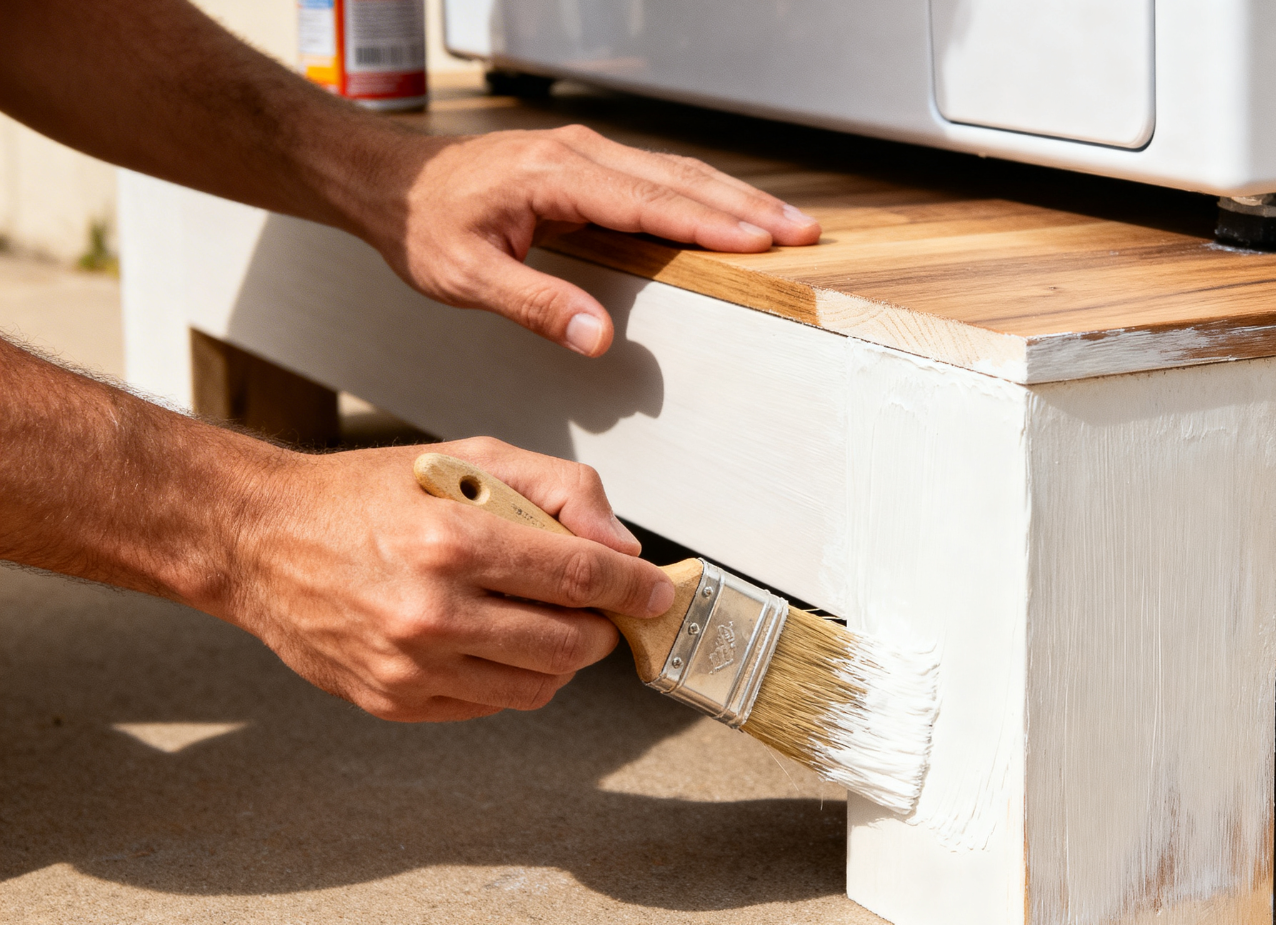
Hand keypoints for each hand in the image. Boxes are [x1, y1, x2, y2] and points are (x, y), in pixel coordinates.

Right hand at [224, 437, 673, 721]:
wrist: (261, 540)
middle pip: (568, 645)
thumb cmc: (369, 495)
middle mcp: (430, 613)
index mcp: (451, 542)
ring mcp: (409, 667)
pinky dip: (511, 679)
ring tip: (544, 622)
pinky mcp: (393, 702)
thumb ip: (560, 491)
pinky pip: (490, 706)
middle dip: (601, 628)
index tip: (658, 592)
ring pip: (537, 687)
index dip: (634, 589)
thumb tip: (623, 550)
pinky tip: (492, 641)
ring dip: (561, 659)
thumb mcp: (470, 459)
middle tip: (598, 608)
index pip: (578, 577)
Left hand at [362, 125, 821, 356]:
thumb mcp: (466, 276)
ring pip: (676, 172)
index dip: (707, 224)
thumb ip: (536, 305)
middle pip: (679, 178)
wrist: (391, 182)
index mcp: (553, 174)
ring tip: (786, 225)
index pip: (647, 201)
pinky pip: (658, 176)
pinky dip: (704, 195)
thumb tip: (600, 338)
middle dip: (746, 207)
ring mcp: (586, 152)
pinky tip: (731, 214)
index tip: (758, 243)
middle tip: (802, 233)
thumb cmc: (422, 226)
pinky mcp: (588, 163)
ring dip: (734, 199)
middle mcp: (578, 152)